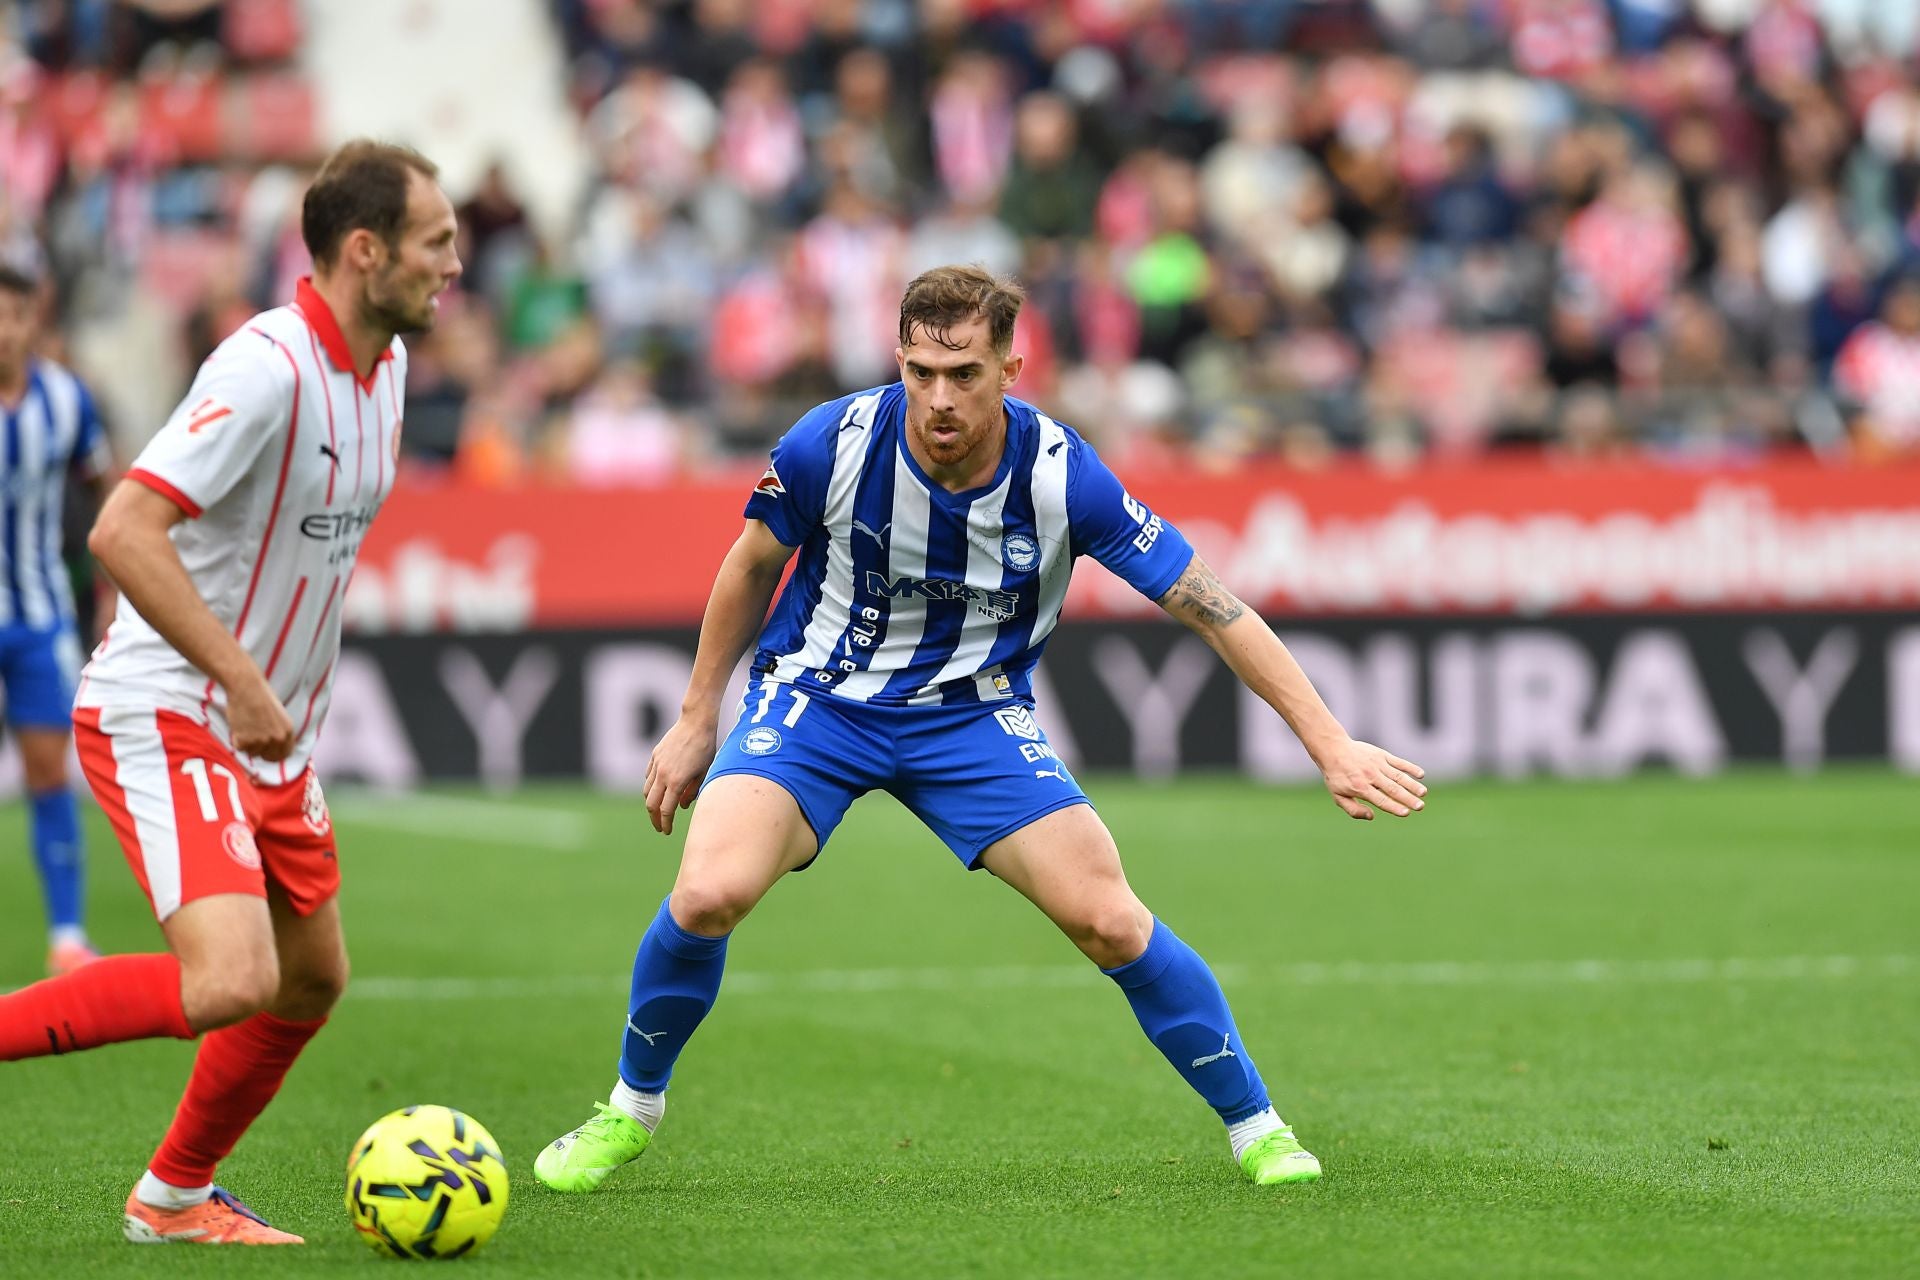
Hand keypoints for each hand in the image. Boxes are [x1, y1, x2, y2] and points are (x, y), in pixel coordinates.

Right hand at [226, 674, 295, 761]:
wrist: (246, 688)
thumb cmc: (260, 697)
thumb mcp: (279, 716)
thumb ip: (279, 732)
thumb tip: (275, 747)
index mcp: (288, 732)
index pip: (284, 755)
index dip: (274, 754)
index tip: (267, 752)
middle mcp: (277, 739)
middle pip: (268, 757)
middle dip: (261, 751)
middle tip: (252, 740)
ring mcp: (261, 741)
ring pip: (252, 753)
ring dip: (248, 743)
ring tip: (246, 725)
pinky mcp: (245, 741)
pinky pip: (240, 748)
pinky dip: (237, 740)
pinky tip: (239, 726)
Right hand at [644, 716, 718, 834]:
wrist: (696, 723)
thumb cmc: (705, 748)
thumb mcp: (704, 773)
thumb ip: (692, 792)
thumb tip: (681, 806)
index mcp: (676, 782)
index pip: (666, 810)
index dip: (665, 823)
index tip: (667, 831)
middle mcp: (663, 775)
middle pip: (651, 804)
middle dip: (654, 818)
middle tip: (660, 827)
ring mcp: (657, 764)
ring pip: (646, 790)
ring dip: (650, 803)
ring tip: (657, 810)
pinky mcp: (654, 756)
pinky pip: (648, 776)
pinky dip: (650, 786)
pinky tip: (657, 790)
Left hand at [1314, 738, 1426, 819]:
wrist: (1333, 749)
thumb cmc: (1336, 776)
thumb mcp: (1338, 796)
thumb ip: (1354, 810)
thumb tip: (1372, 816)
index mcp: (1360, 788)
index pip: (1381, 800)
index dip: (1394, 807)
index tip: (1406, 813)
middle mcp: (1371, 776)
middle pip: (1393, 789)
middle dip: (1408, 798)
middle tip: (1420, 807)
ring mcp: (1377, 764)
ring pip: (1398, 776)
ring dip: (1412, 785)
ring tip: (1423, 793)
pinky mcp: (1381, 755)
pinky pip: (1398, 762)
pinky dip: (1410, 767)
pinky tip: (1421, 774)